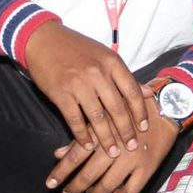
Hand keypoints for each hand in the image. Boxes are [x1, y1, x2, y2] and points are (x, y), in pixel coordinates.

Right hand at [24, 21, 145, 156]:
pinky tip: (87, 145)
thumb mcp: (105, 56)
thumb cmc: (77, 49)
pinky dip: (81, 135)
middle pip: (117, 108)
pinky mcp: (60, 92)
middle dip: (126, 131)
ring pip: (97, 117)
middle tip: (132, 147)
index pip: (132, 91)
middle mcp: (97, 73)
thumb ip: (125, 76)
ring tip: (112, 152)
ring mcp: (78, 83)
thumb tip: (148, 92)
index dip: (140, 112)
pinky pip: (74, 119)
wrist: (43, 40)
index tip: (143, 128)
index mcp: (112, 62)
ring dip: (106, 138)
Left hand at [47, 89, 178, 192]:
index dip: (61, 172)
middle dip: (74, 187)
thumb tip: (57, 154)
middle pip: (88, 175)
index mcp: (103, 132)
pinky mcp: (148, 168)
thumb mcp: (104, 117)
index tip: (50, 184)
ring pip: (107, 186)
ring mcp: (133, 160)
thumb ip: (81, 137)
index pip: (75, 156)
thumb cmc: (131, 110)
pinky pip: (129, 191)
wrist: (167, 108)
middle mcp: (116, 147)